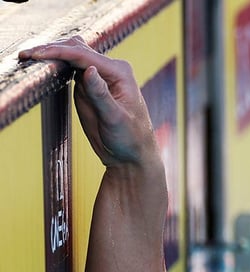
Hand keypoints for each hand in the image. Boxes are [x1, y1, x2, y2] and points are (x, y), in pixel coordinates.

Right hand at [19, 36, 157, 167]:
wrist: (130, 153)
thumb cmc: (130, 137)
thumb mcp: (115, 118)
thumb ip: (101, 94)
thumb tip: (89, 69)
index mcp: (120, 73)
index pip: (84, 56)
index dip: (59, 52)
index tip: (36, 54)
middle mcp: (109, 70)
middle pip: (77, 50)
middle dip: (52, 49)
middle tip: (27, 54)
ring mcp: (97, 77)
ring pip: (71, 56)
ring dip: (51, 54)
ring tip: (28, 56)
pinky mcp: (87, 87)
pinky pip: (69, 69)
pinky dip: (54, 64)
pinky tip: (40, 65)